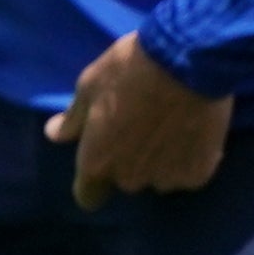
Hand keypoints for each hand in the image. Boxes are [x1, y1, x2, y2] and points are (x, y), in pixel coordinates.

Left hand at [44, 32, 233, 207]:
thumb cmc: (131, 68)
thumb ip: (73, 118)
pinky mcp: (198, 173)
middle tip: (144, 126)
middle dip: (131, 161)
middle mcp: (128, 179)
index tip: (105, 159)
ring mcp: (166, 178)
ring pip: (160, 177)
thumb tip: (55, 134)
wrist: (190, 58)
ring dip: (163, 160)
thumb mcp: (91, 84)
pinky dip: (192, 157)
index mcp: (96, 162)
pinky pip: (190, 172)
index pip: (88, 196)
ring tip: (174, 126)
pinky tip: (196, 131)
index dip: (94, 182)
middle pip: (126, 181)